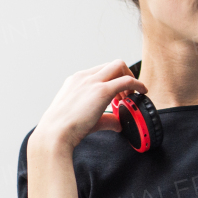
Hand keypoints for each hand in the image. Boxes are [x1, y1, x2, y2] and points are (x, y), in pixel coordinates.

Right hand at [32, 60, 146, 152]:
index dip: (112, 80)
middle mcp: (83, 77)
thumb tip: (118, 124)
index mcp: (76, 80)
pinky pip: (127, 80)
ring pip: (119, 66)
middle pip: (111, 65)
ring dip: (130, 78)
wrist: (55, 133)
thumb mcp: (84, 117)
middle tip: (127, 94)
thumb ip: (104, 118)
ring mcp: (92, 81)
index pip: (100, 71)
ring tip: (131, 96)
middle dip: (123, 75)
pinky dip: (138, 84)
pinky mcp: (101, 91)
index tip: (118, 94)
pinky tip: (142, 91)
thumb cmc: (64, 128)